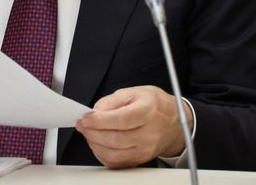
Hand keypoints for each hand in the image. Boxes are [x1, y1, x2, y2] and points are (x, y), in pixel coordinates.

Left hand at [75, 85, 192, 168]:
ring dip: (95, 145)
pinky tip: (98, 144)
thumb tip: (95, 112)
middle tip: (83, 125)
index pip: (120, 120)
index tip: (85, 118)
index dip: (99, 121)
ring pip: (114, 155)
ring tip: (89, 133)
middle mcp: (149, 134)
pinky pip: (117, 163)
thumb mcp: (134, 92)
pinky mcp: (140, 160)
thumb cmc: (153, 105)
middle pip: (115, 140)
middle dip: (92, 133)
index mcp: (147, 111)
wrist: (172, 122)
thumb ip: (112, 101)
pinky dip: (102, 155)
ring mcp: (145, 150)